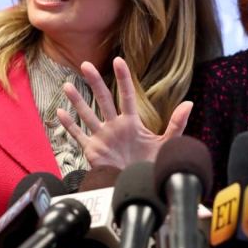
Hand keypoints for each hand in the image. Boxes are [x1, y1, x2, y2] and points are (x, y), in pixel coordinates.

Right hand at [57, 56, 192, 169]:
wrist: (141, 186)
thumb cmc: (154, 164)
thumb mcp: (167, 143)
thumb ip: (177, 124)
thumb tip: (189, 103)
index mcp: (132, 122)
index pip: (127, 95)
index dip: (123, 78)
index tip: (119, 60)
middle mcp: (115, 126)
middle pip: (103, 99)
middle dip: (95, 82)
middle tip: (86, 65)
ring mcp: (102, 137)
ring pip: (87, 114)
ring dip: (77, 101)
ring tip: (67, 86)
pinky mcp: (93, 150)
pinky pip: (78, 136)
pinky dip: (69, 125)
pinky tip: (59, 113)